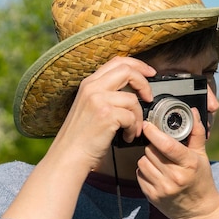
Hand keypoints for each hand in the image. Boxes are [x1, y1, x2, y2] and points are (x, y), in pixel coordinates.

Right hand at [50, 56, 156, 171]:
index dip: (137, 65)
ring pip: (133, 99)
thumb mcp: (90, 107)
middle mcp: (92, 88)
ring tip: (133, 129)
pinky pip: (132, 117)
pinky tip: (127, 136)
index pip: (117, 62)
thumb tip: (132, 90)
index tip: (149, 72)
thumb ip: (106, 94)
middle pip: (127, 71)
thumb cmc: (81, 137)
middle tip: (149, 97)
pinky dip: (134, 129)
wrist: (69, 156)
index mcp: (89, 84)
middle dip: (144, 83)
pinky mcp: (106, 115)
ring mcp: (98, 100)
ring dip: (138, 116)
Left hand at [136, 108, 218, 218]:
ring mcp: (162, 188)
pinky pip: (139, 174)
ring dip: (148, 158)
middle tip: (161, 148)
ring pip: (142, 162)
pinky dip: (145, 170)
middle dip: (153, 146)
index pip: (167, 145)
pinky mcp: (152, 196)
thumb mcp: (202, 156)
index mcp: (189, 164)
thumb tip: (192, 112)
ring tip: (159, 161)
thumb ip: (196, 133)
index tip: (148, 125)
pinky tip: (156, 172)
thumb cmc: (201, 180)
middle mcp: (175, 177)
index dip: (154, 133)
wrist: (199, 210)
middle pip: (151, 151)